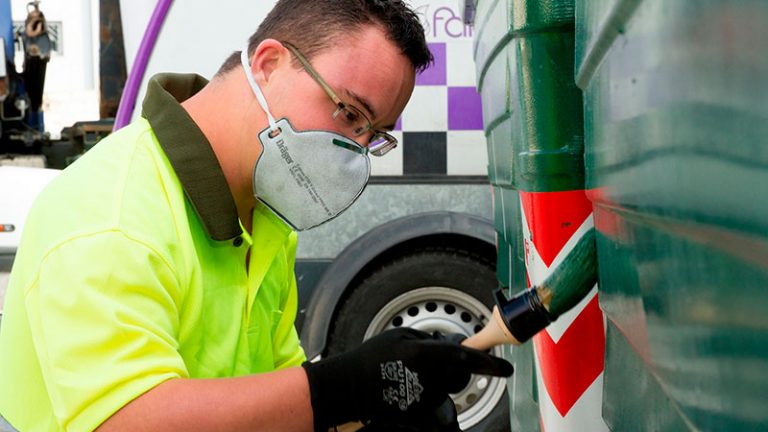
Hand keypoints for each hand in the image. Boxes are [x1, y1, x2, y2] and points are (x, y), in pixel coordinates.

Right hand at [302, 327, 512, 429]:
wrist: (349, 388)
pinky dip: (425, 394)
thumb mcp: (399, 337)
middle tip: (433, 365)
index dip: (490, 364)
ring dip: (436, 381)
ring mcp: (423, 399)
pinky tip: (406, 388)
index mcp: (424, 355)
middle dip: (456, 370)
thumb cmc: (371, 359)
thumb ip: (428, 341)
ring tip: (410, 375)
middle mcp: (428, 378)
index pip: (466, 358)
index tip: (506, 368)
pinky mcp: (417, 414)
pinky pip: (431, 402)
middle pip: (459, 376)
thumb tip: (449, 347)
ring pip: (444, 389)